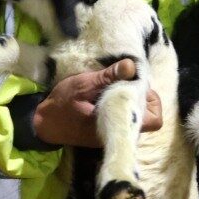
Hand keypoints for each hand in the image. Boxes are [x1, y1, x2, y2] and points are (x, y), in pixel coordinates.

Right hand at [33, 59, 161, 146]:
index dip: (152, 101)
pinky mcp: (108, 131)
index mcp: (117, 123)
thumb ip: (108, 76)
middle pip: (149, 118)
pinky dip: (124, 104)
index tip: (137, 85)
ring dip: (133, 100)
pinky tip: (111, 93)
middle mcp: (120, 131)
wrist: (44, 123)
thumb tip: (132, 66)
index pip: (154, 121)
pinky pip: (126, 117)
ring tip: (119, 85)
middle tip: (128, 81)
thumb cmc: (63, 104)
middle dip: (143, 97)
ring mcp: (114, 133)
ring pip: (138, 117)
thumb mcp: (83, 84)